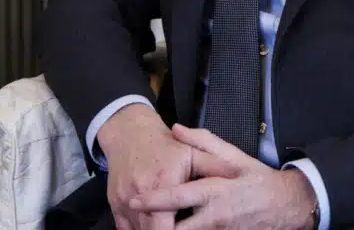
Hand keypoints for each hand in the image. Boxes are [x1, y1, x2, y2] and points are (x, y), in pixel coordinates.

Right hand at [96, 105, 203, 229]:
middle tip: (183, 228)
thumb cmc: (165, 145)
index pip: (167, 226)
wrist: (130, 134)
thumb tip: (238, 180)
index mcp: (162, 181)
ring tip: (169, 224)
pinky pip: (125, 229)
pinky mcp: (115, 205)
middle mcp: (139, 193)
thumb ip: (215, 167)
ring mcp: (124, 201)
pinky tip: (152, 226)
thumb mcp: (193, 152)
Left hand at [128, 124, 317, 229]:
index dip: (153, 200)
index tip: (134, 200)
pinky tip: (174, 226)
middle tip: (139, 220)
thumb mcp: (234, 157)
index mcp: (215, 192)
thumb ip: (203, 143)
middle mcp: (215, 217)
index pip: (178, 198)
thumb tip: (176, 129)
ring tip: (153, 224)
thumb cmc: (257, 180)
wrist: (285, 207)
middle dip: (156, 226)